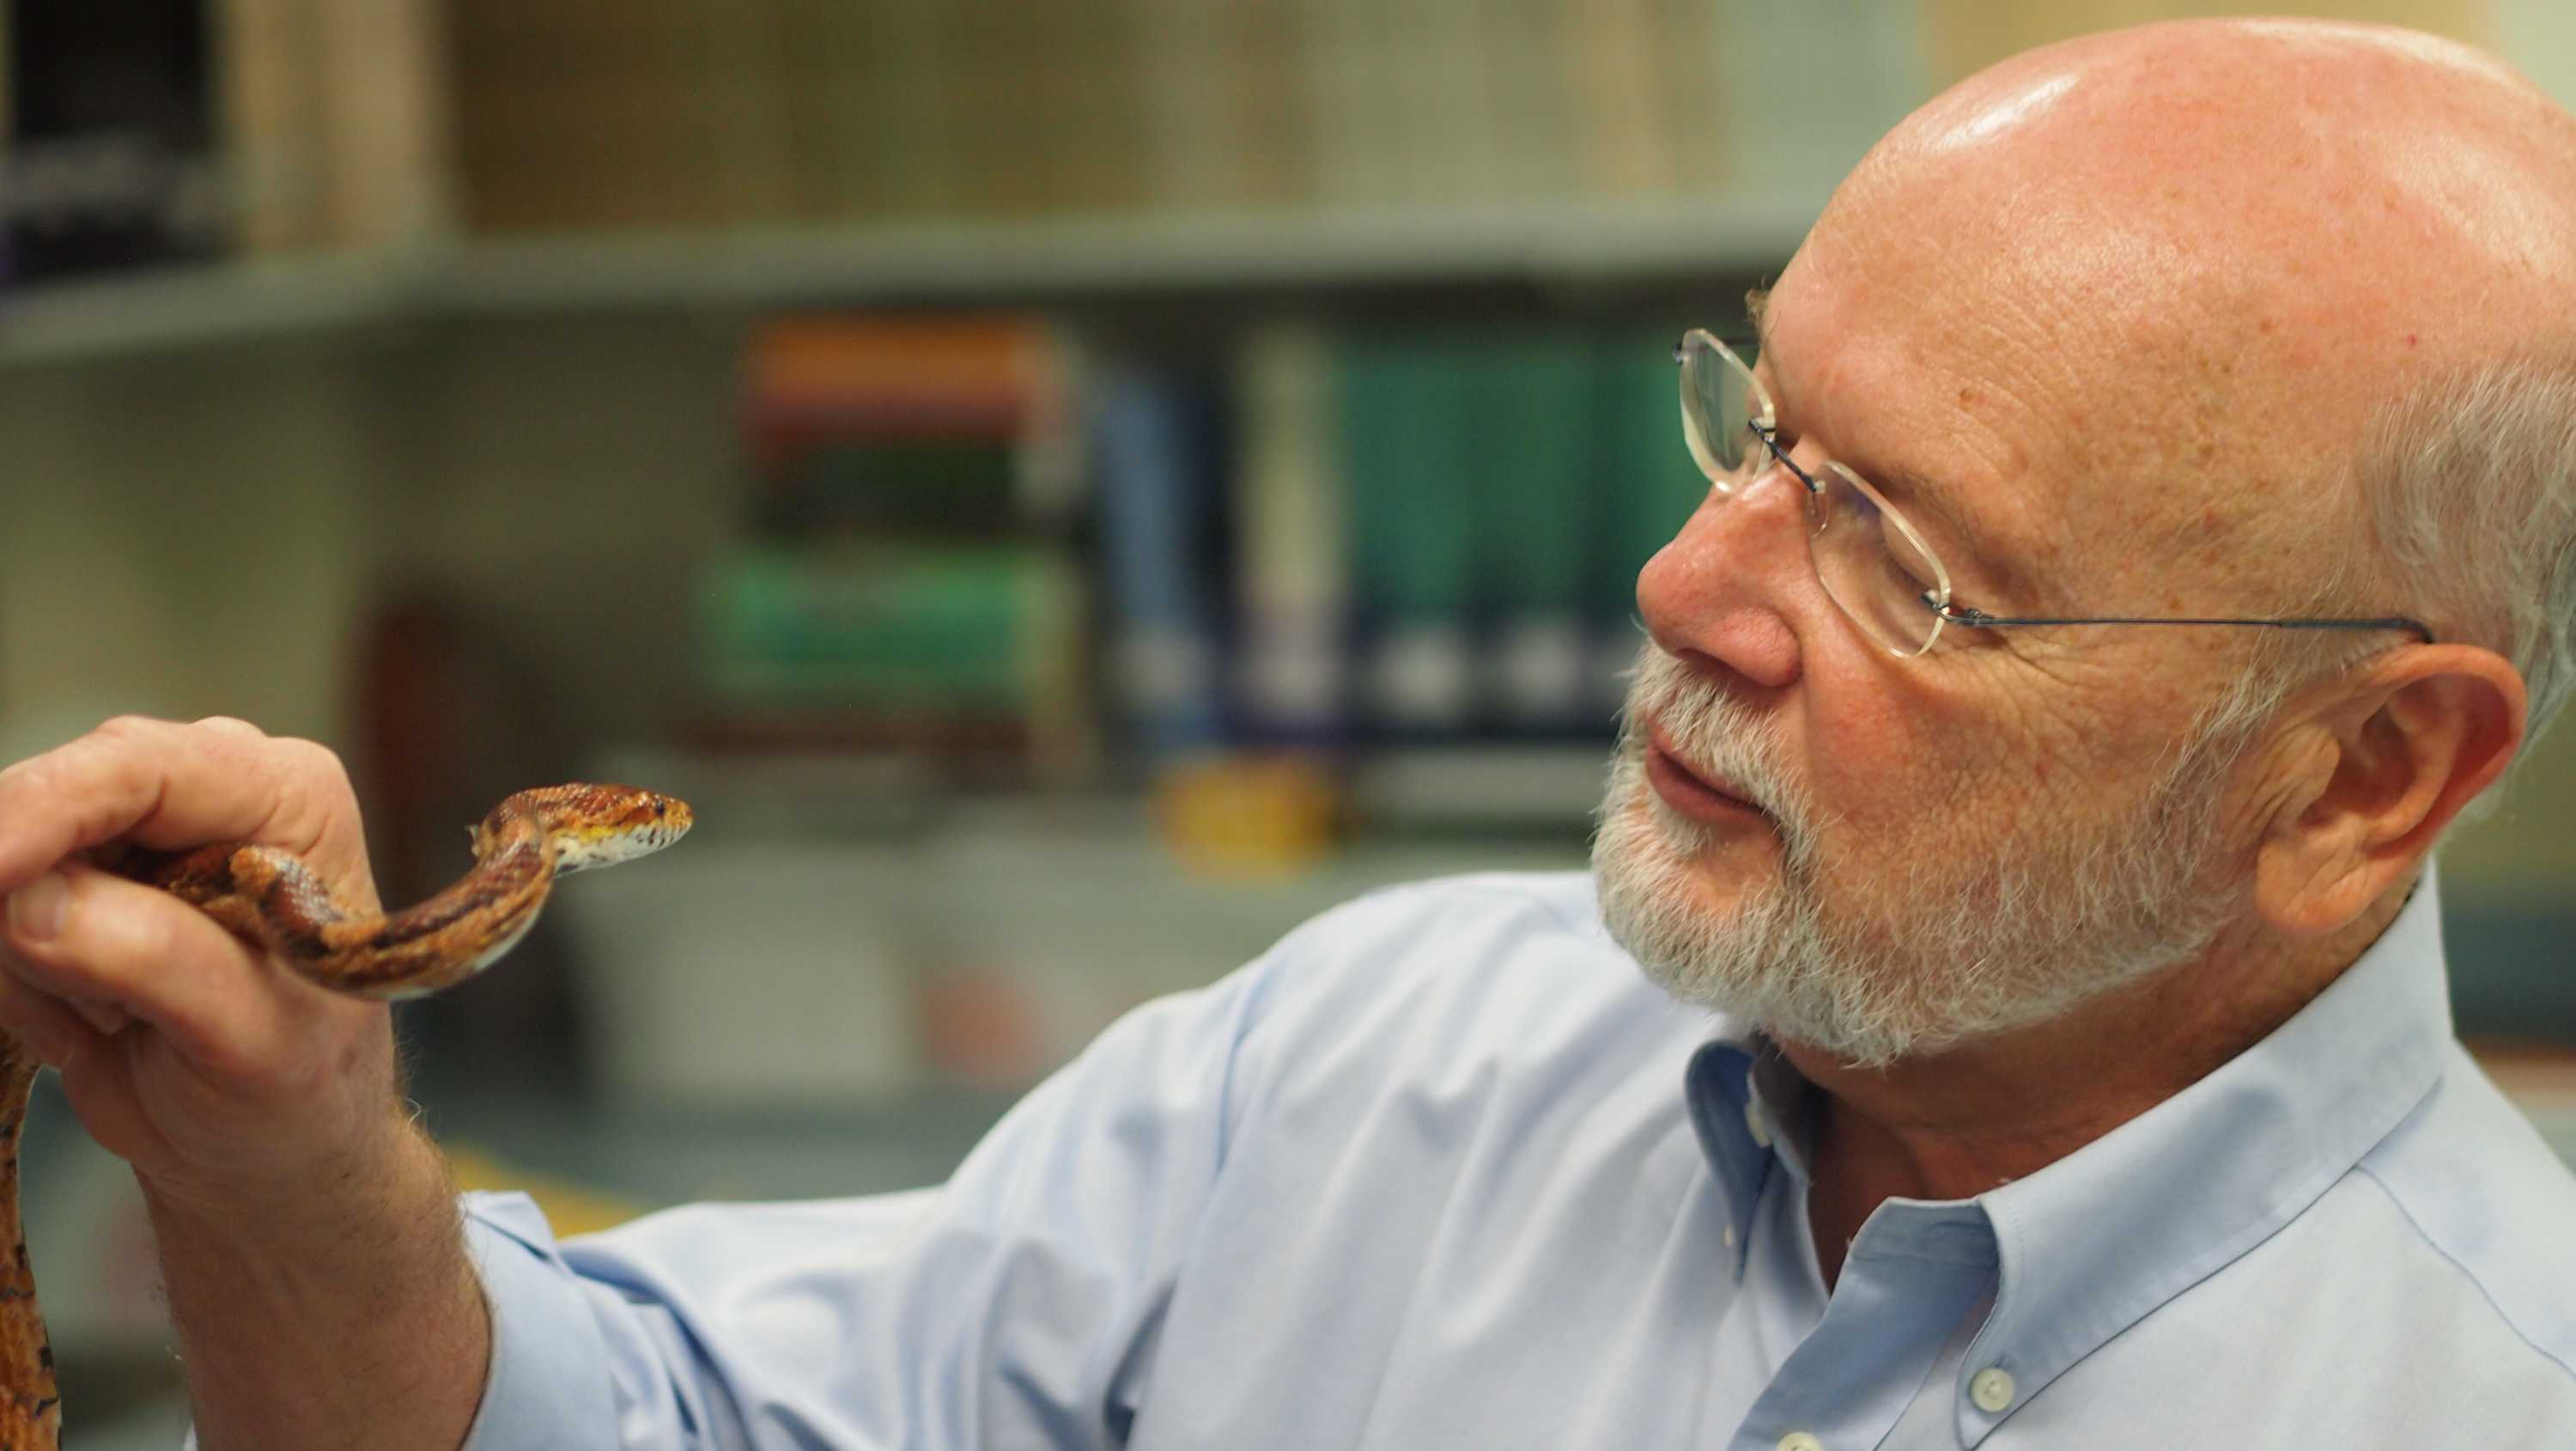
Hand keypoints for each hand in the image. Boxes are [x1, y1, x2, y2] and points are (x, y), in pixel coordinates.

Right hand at [0, 715, 409, 1217]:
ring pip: (9, 861)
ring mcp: (138, 832)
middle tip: (100, 1009)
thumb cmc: (299, 1085)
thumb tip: (28, 902)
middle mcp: (212, 789)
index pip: (145, 767)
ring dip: (31, 960)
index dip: (47, 807)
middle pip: (59, 794)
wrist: (270, 1146)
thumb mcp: (253, 1038)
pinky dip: (19, 981)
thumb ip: (155, 959)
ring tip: (119, 1022)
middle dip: (30, 897)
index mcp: (287, 796)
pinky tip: (93, 1024)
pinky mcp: (79, 881)